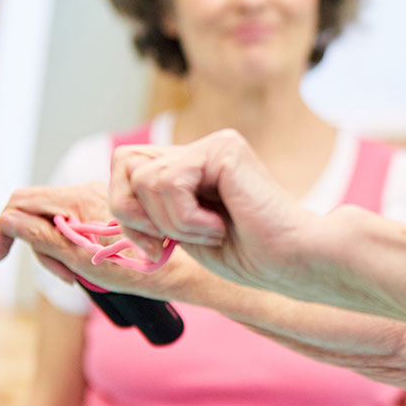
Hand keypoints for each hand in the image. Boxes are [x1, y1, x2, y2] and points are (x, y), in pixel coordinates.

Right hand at [0, 182, 198, 299]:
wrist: (182, 266)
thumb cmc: (138, 268)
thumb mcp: (83, 259)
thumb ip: (42, 238)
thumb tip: (5, 220)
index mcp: (78, 197)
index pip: (21, 201)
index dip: (4, 229)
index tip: (0, 259)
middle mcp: (86, 191)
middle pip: (35, 213)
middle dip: (38, 247)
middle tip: (66, 275)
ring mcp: (97, 199)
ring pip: (53, 222)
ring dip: (57, 252)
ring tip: (82, 275)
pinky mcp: (105, 210)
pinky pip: (72, 225)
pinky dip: (71, 248)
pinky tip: (89, 267)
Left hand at [107, 129, 325, 299]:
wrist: (295, 261)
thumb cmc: (251, 256)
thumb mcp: (181, 234)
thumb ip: (150, 209)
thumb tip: (110, 201)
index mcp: (194, 167)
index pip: (126, 169)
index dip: (125, 209)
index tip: (154, 247)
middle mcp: (203, 149)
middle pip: (124, 163)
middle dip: (133, 212)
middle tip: (170, 241)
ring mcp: (215, 145)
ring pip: (144, 178)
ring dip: (170, 223)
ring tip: (212, 232)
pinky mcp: (224, 148)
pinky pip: (169, 182)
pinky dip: (186, 219)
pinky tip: (221, 225)